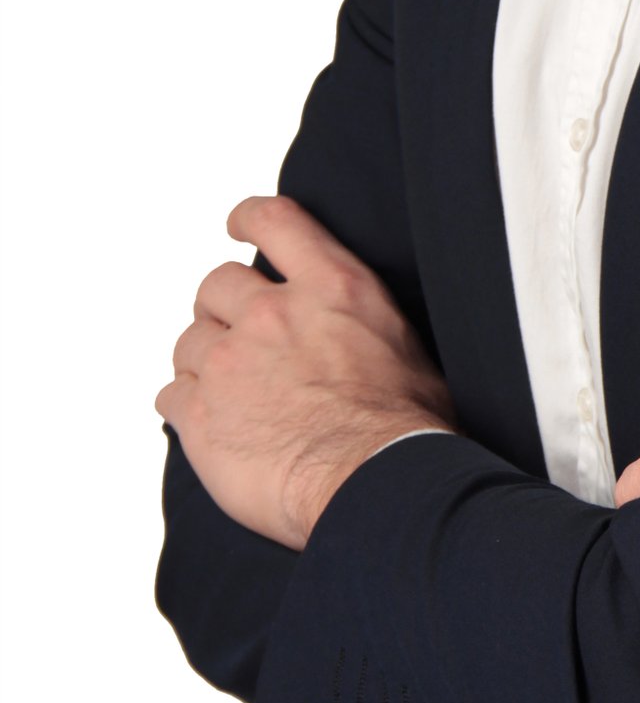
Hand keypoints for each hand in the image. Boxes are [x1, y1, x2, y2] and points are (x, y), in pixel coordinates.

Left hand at [154, 195, 458, 550]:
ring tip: (229, 391)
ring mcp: (231, 363)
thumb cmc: (404, 429)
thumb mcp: (404, 344)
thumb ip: (362, 318)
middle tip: (239, 336)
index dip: (249, 217)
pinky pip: (170, 394)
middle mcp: (273, 314)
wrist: (375, 484)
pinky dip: (185, 404)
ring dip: (204, 359)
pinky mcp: (200, 416)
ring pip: (190, 341)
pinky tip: (211, 423)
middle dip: (222, 306)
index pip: (276, 221)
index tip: (238, 225)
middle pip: (216, 283)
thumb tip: (361, 325)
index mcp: (331, 287)